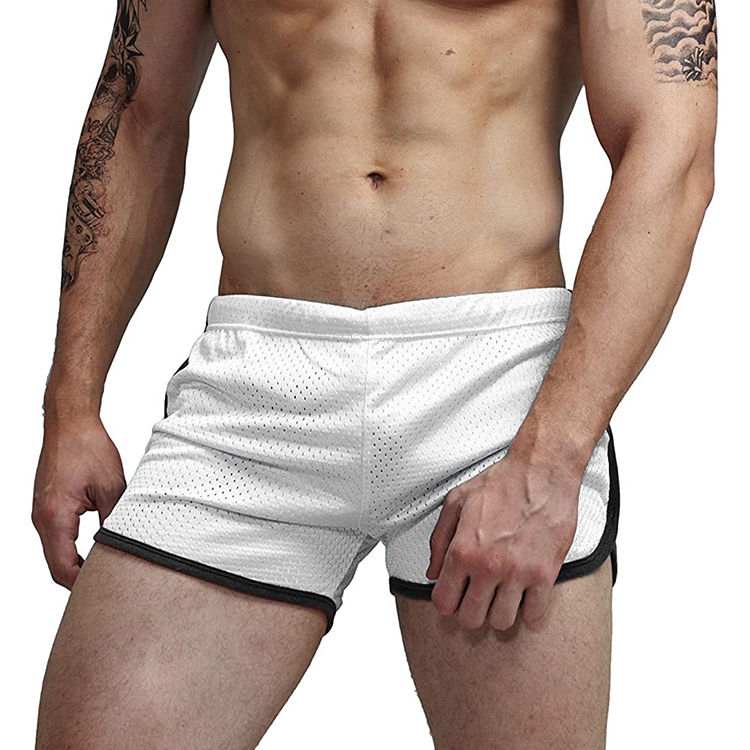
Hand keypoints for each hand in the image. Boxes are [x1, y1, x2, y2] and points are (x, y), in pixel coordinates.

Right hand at [32, 413, 125, 588]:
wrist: (70, 424)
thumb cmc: (87, 447)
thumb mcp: (112, 487)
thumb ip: (113, 521)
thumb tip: (120, 546)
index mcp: (55, 518)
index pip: (62, 569)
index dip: (82, 585)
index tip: (104, 590)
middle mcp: (42, 519)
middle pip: (57, 565)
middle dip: (80, 579)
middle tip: (108, 583)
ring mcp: (42, 513)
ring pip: (56, 552)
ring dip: (76, 563)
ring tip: (104, 566)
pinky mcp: (48, 506)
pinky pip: (56, 537)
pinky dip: (72, 547)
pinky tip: (93, 546)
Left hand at [426, 451, 580, 630]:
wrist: (541, 471)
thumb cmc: (501, 482)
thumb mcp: (457, 501)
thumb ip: (439, 539)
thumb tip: (433, 572)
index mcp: (463, 549)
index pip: (444, 602)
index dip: (447, 603)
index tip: (455, 597)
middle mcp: (488, 565)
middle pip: (471, 619)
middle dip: (470, 611)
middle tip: (478, 598)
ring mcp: (517, 572)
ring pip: (502, 622)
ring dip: (499, 612)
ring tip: (501, 595)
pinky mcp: (545, 574)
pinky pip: (534, 614)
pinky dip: (528, 609)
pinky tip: (524, 593)